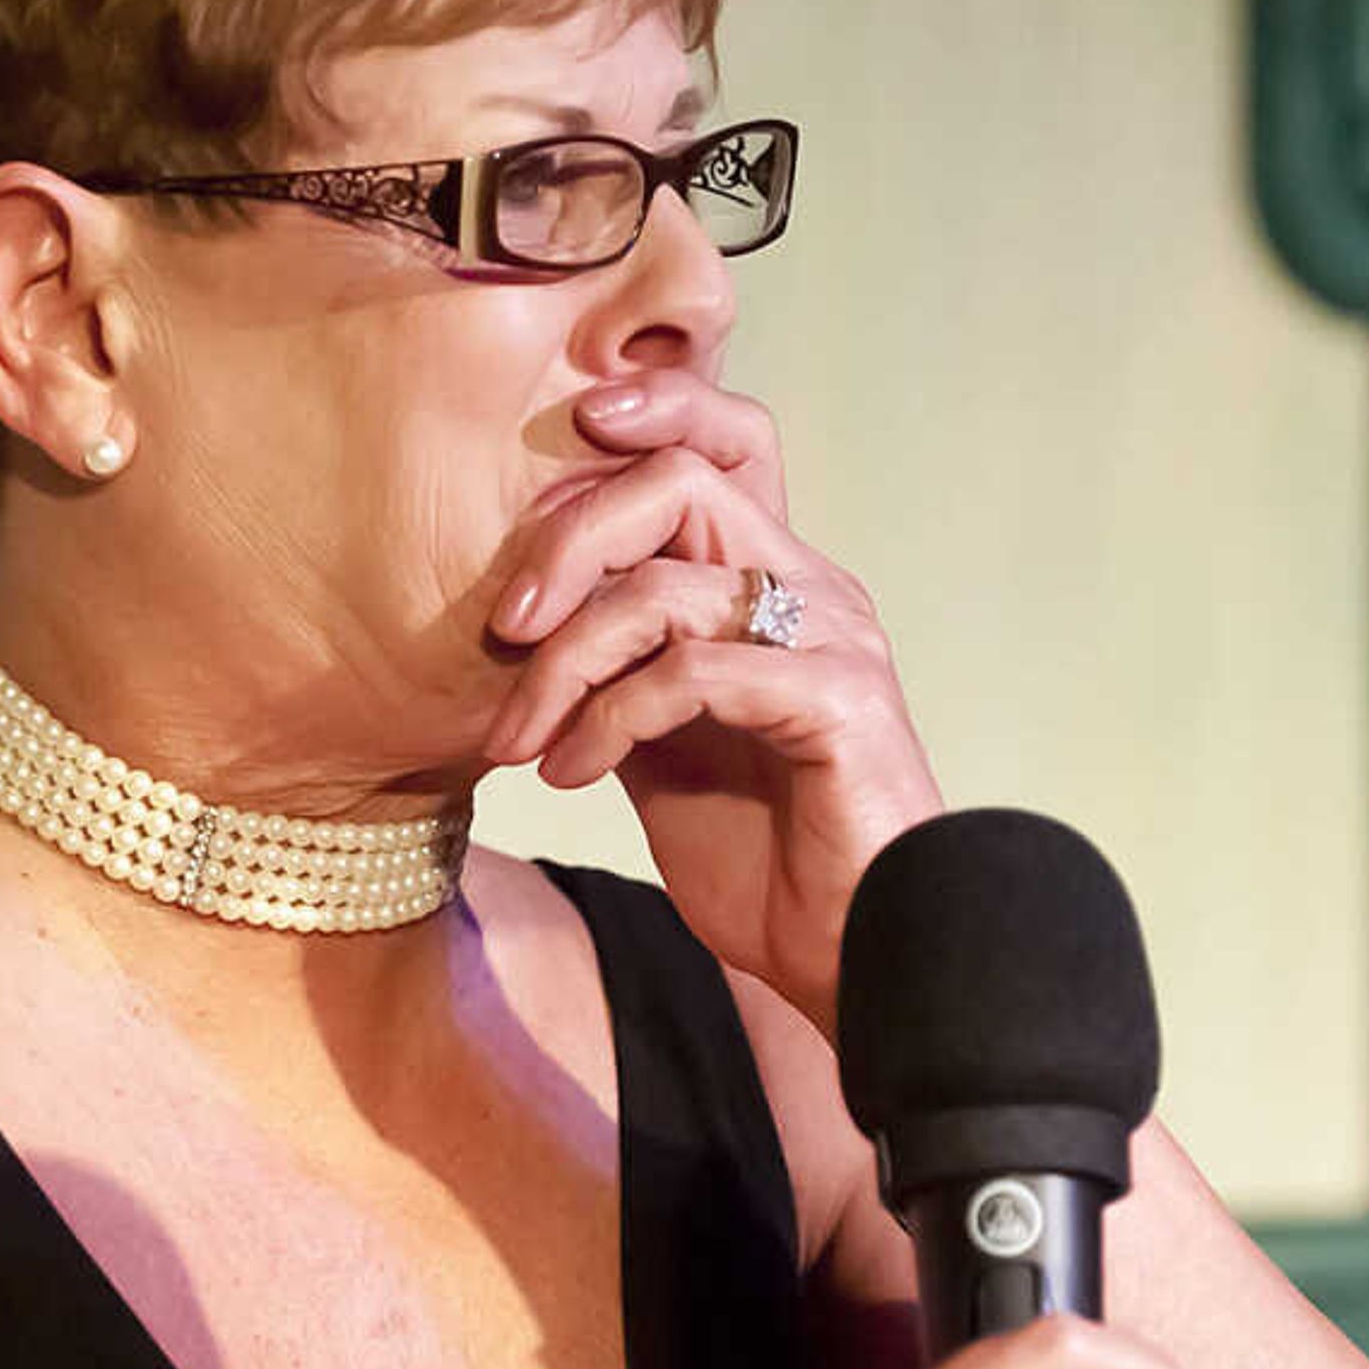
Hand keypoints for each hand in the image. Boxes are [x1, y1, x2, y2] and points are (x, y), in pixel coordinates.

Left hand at [483, 374, 938, 1023]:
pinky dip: (611, 717)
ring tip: (520, 740)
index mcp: (778, 586)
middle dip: (569, 538)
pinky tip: (573, 774)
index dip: (653, 407)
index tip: (569, 432)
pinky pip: (694, 671)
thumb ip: (620, 676)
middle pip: (682, 480)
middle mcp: (813, 592)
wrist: (863, 960)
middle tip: (505, 627)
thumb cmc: (775, 866)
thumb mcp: (667, 755)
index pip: (727, 443)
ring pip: (669, 584)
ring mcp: (832, 641)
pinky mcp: (836, 701)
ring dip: (566, 662)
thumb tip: (528, 635)